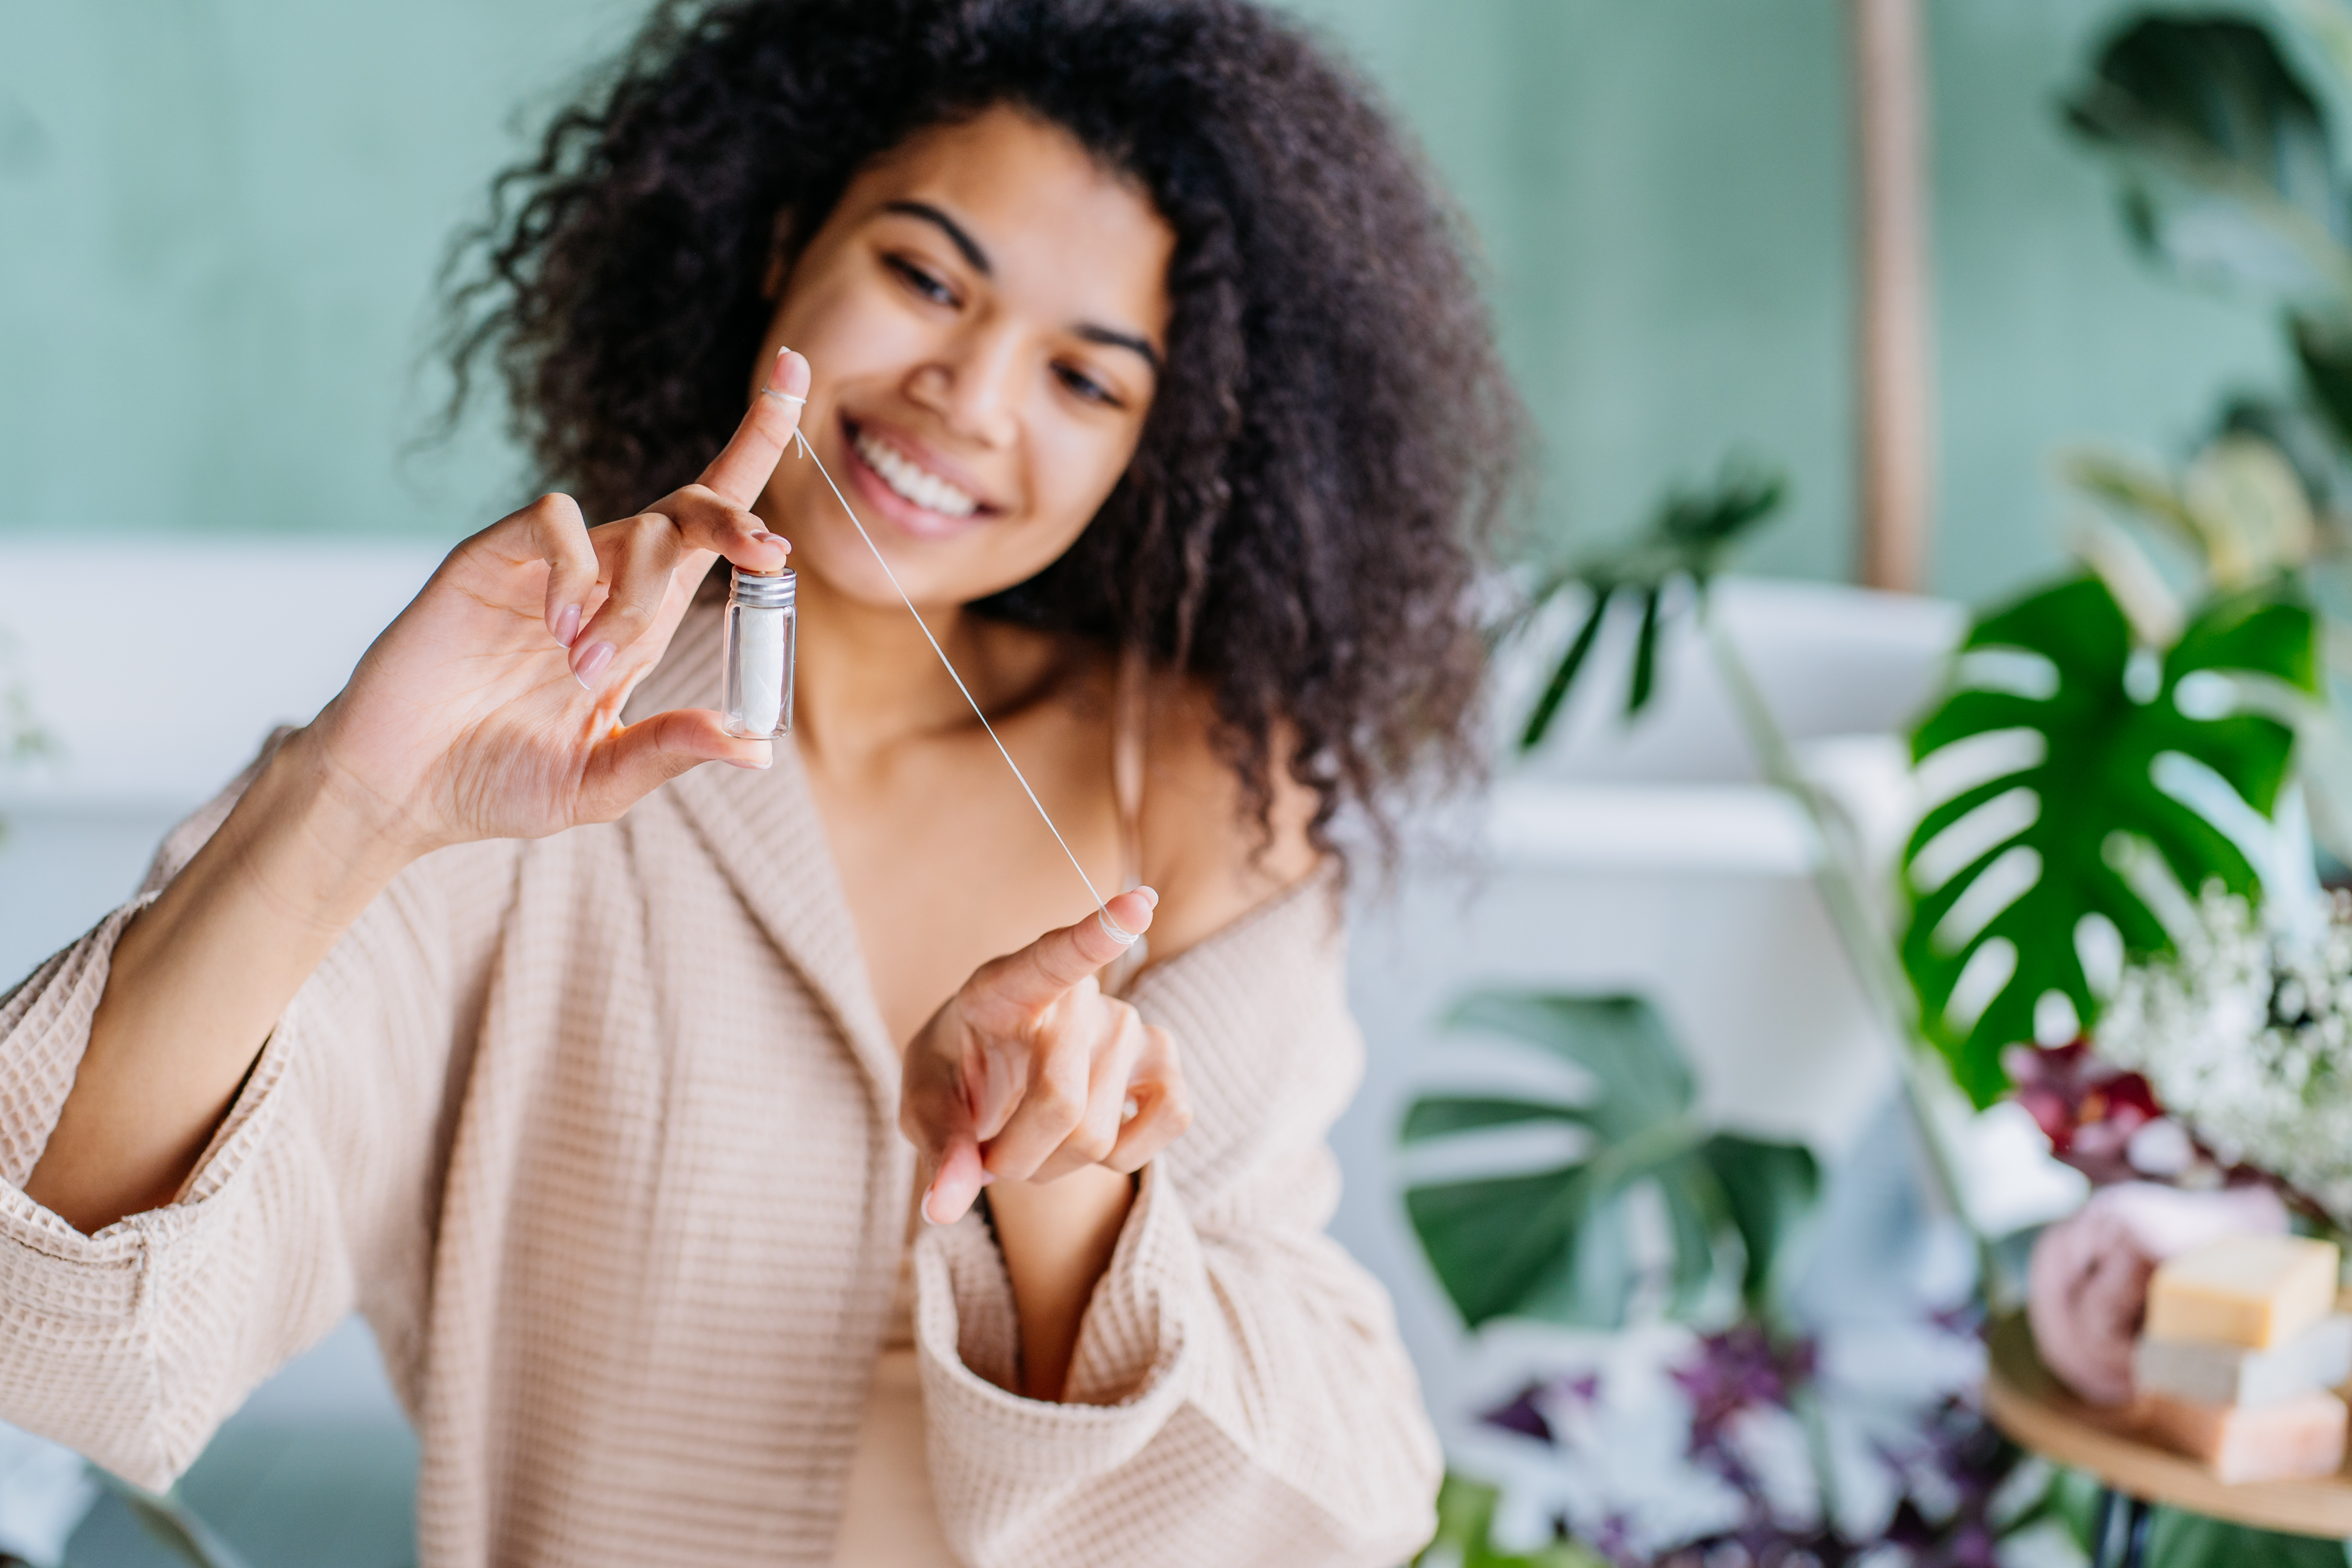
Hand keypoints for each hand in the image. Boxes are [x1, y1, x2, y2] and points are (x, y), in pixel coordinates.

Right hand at [300, 347, 811, 859]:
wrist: (403, 788)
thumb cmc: (497, 782)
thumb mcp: (602, 779)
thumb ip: (671, 751)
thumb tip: (757, 746)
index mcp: (643, 622)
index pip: (713, 526)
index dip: (755, 448)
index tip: (795, 373)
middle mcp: (605, 581)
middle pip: (690, 508)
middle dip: (738, 520)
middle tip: (766, 554)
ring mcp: (549, 567)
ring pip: (634, 527)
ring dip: (639, 596)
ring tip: (589, 667)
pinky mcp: (490, 557)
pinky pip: (557, 522)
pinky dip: (576, 571)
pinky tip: (559, 631)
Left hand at [903, 888, 1191, 1224]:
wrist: (991, 1071)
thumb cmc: (956, 1073)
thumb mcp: (924, 1102)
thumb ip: (937, 1145)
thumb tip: (945, 1209)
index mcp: (1008, 983)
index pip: (1056, 955)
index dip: (1097, 933)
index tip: (1138, 904)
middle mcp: (1079, 996)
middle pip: (1060, 1105)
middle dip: (1015, 1158)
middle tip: (989, 1154)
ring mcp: (1128, 1023)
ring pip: (1098, 1136)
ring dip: (1053, 1165)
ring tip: (1029, 1137)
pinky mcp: (1165, 1059)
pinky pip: (1170, 1119)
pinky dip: (1127, 1155)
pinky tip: (1095, 1136)